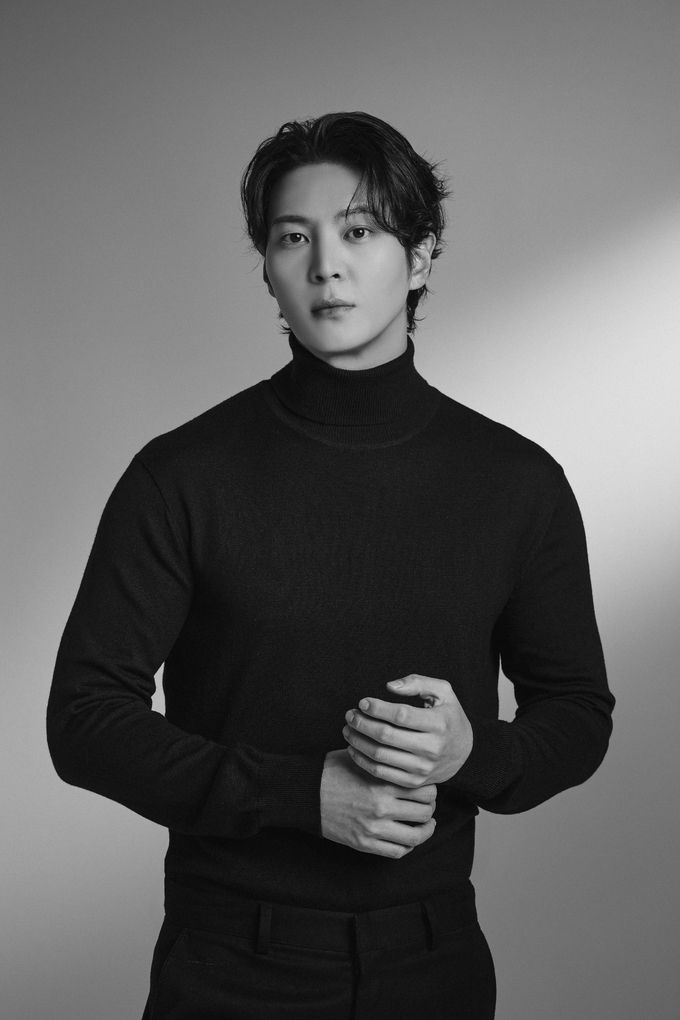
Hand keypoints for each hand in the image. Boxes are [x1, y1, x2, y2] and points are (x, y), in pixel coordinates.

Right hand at [320, 749, 436, 858]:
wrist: (306, 793)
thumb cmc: (332, 771)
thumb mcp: (361, 757)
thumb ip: (386, 762)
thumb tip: (408, 759)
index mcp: (383, 782)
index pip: (425, 790)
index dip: (431, 789)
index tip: (427, 788)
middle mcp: (382, 806)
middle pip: (425, 812)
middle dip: (430, 808)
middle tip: (427, 806)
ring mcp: (373, 827)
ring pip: (415, 836)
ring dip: (425, 830)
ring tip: (426, 825)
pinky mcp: (364, 843)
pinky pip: (397, 851)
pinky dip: (408, 846)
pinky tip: (408, 838)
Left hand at [343, 674, 472, 787]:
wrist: (463, 751)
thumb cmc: (447, 715)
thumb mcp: (442, 691)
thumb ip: (417, 682)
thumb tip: (389, 686)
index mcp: (439, 723)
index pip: (401, 715)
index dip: (378, 708)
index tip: (363, 702)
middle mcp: (432, 748)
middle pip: (386, 736)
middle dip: (362, 723)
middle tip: (350, 715)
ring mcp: (422, 768)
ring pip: (380, 755)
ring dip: (358, 741)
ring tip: (348, 729)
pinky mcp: (414, 782)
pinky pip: (381, 773)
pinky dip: (362, 760)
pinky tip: (354, 747)